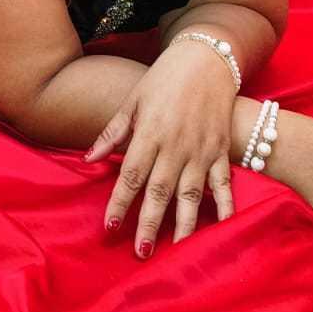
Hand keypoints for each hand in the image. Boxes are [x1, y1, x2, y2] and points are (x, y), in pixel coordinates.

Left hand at [84, 39, 237, 257]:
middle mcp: (176, 146)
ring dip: (183, 225)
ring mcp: (201, 151)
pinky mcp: (221, 151)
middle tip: (140, 252)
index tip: (109, 226)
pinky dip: (224, 207)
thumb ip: (112, 132)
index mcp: (150, 133)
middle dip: (149, 223)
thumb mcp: (133, 100)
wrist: (207, 59)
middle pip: (159, 191)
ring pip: (191, 195)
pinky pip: (223, 184)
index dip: (119, 202)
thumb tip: (88, 159)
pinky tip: (221, 229)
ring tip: (177, 252)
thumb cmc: (164, 79)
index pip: (131, 175)